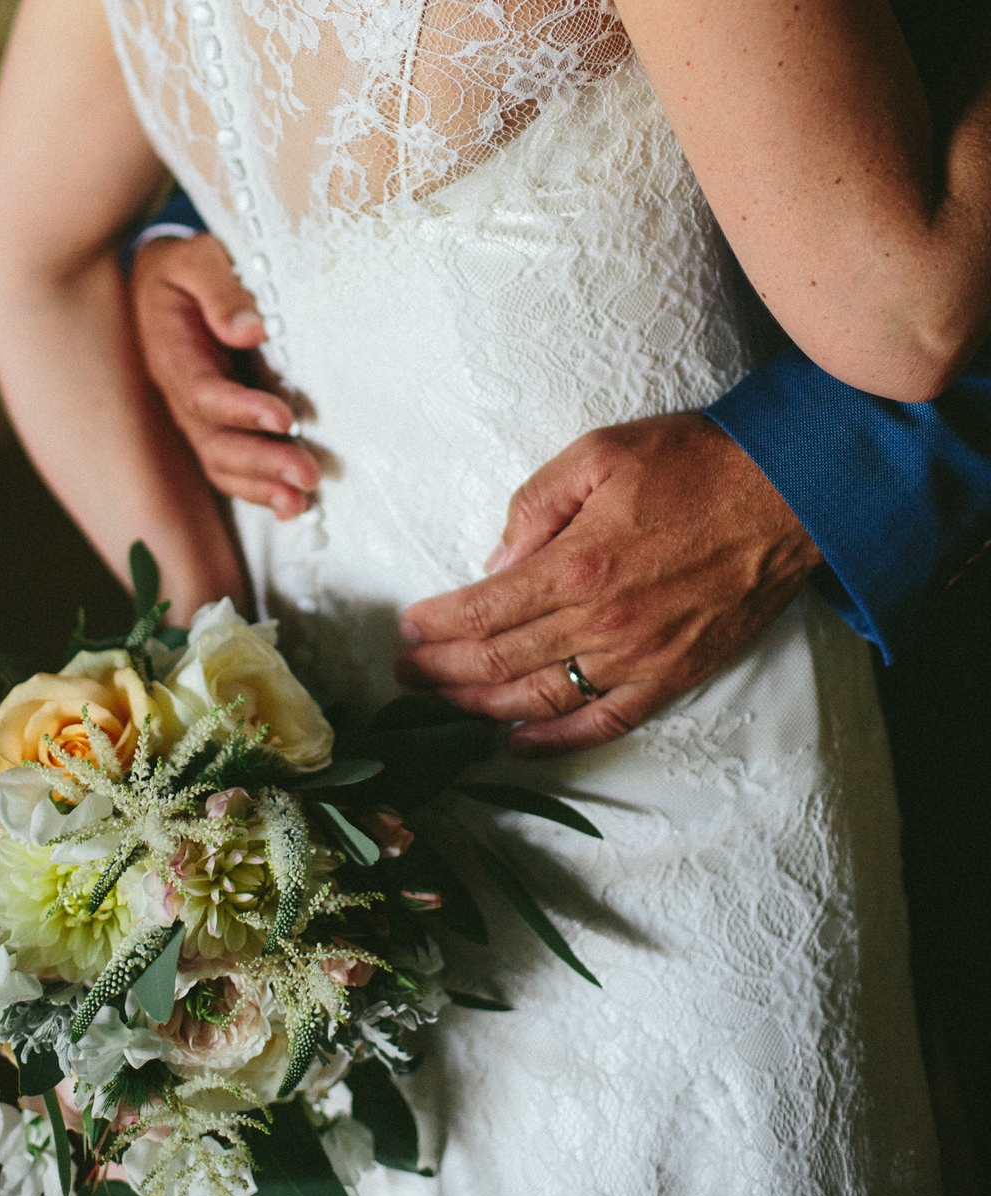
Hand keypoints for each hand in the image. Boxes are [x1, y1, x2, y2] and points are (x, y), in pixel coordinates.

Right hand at [129, 233, 319, 518]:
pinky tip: (294, 506)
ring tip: (302, 501)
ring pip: (222, 464)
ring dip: (262, 487)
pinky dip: (261, 489)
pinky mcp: (220, 423)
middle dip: (261, 463)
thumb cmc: (186, 265)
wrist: (168, 278)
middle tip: (307, 474)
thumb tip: (252, 330)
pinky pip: (233, 465)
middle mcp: (183, 394)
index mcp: (174, 355)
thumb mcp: (196, 258)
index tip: (285, 417)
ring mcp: (200, 414)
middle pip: (215, 443)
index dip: (241, 410)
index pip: (204, 394)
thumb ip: (220, 289)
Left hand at [396, 413, 822, 754]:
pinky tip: (519, 742)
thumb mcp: (598, 453)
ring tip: (442, 704)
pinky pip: (606, 723)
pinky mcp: (674, 675)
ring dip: (481, 708)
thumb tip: (495, 559)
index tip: (405, 629)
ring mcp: (640, 657)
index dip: (436, 627)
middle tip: (404, 673)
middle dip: (441, 673)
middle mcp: (602, 622)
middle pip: (500, 664)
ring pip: (542, 700)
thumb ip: (536, 505)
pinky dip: (558, 740)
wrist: (791, 494)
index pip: (483, 612)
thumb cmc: (693, 462)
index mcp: (577, 564)